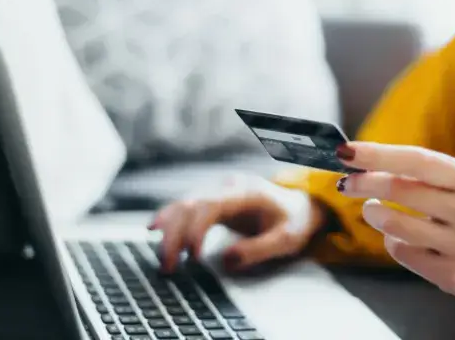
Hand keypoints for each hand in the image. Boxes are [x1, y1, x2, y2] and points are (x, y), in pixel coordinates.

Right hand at [150, 174, 326, 272]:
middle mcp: (227, 187)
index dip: (196, 229)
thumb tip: (226, 260)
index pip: (210, 205)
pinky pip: (186, 208)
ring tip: (163, 260)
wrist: (299, 207)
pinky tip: (154, 229)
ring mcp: (218, 191)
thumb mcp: (286, 239)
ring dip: (169, 231)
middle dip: (174, 236)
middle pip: (190, 205)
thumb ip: (258, 249)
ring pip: (183, 205)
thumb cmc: (294, 221)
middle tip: (168, 266)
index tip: (192, 256)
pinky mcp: (213, 201)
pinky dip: (170, 220)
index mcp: (245, 191)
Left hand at [336, 142, 454, 336]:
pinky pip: (403, 252)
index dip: (378, 155)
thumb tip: (365, 162)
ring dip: (374, 214)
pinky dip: (391, 242)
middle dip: (365, 183)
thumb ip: (424, 173)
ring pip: (397, 224)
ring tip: (371, 210)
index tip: (347, 152)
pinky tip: (398, 237)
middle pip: (402, 189)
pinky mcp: (453, 274)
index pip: (419, 160)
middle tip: (347, 183)